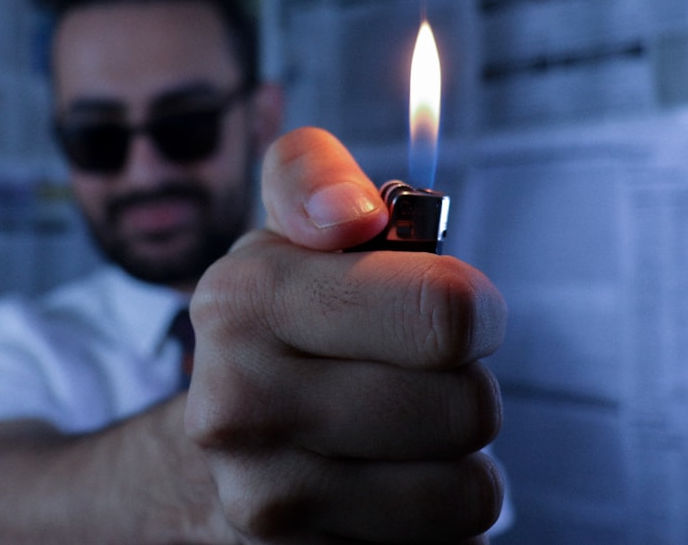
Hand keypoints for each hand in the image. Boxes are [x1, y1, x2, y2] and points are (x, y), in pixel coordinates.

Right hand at [185, 127, 506, 542]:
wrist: (214, 450)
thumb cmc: (282, 327)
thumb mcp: (286, 235)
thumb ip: (312, 178)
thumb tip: (350, 213)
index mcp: (241, 302)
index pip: (444, 312)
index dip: (473, 309)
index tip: (449, 310)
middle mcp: (237, 407)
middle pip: (468, 406)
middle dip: (461, 386)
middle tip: (412, 378)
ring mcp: (266, 504)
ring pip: (470, 493)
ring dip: (454, 461)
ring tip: (398, 438)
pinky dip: (435, 521)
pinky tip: (384, 490)